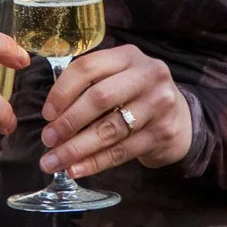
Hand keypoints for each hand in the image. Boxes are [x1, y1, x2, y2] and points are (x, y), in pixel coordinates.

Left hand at [38, 44, 193, 178]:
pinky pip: (121, 151)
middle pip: (98, 98)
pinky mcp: (162, 133)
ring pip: (109, 129)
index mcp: (128, 56)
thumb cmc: (135, 95)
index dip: (61, 91)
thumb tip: (51, 117)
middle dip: (68, 122)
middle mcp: (147, 75)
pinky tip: (75, 169)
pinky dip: (94, 162)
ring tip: (53, 161)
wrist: (180, 117)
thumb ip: (89, 85)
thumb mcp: (118, 77)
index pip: (87, 67)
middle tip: (47, 139)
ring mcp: (158, 104)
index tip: (46, 114)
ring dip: (76, 148)